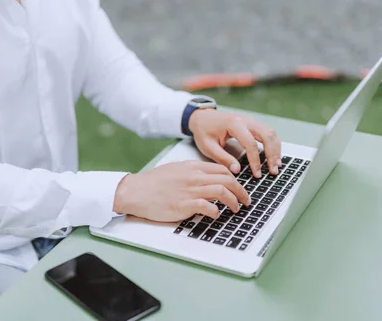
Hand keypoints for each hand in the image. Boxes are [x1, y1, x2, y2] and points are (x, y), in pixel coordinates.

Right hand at [113, 160, 250, 221]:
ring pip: (222, 191)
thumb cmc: (153, 183)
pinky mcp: (184, 205)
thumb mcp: (176, 170)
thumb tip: (208, 180)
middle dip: (241, 191)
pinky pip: (208, 207)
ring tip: (236, 209)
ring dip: (234, 201)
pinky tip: (216, 215)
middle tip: (246, 200)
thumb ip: (192, 173)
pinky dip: (217, 212)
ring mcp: (189, 190)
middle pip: (227, 179)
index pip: (222, 169)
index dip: (236, 180)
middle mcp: (194, 176)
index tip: (239, 188)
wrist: (135, 191)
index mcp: (192, 167)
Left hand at [189, 109, 281, 177]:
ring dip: (276, 149)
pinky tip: (273, 156)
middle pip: (267, 135)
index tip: (257, 174)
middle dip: (272, 154)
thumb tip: (237, 170)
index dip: (255, 160)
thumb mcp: (208, 147)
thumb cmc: (204, 131)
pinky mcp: (252, 124)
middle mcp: (246, 120)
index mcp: (234, 124)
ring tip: (276, 165)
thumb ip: (223, 158)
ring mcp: (250, 121)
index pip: (250, 143)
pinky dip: (273, 144)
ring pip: (271, 133)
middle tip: (273, 171)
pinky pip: (268, 133)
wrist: (202, 117)